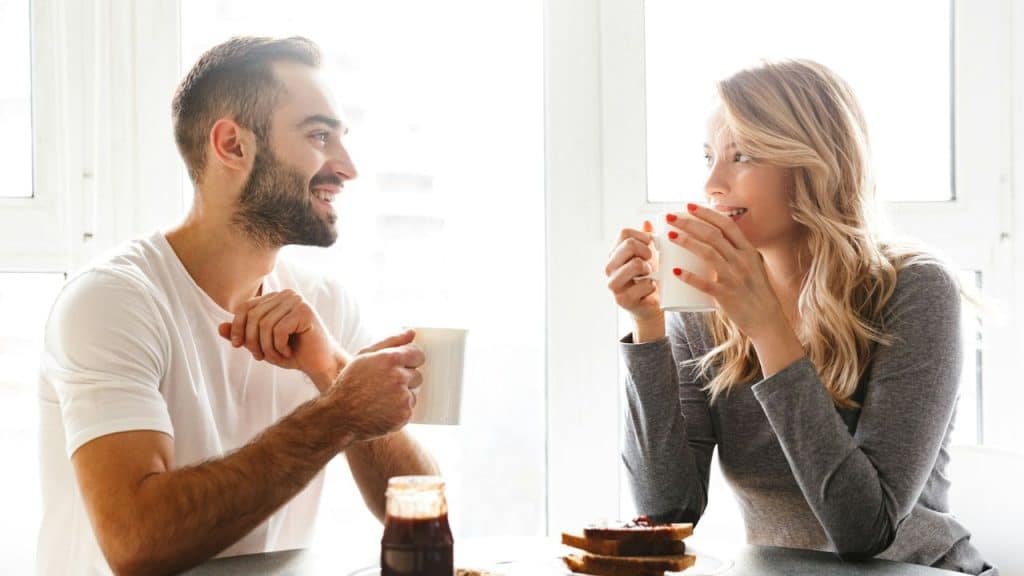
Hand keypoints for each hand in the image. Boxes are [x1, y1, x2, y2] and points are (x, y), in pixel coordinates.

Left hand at [218, 289, 343, 387]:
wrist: (319, 364)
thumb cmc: (292, 353)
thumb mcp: (261, 344)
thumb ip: (242, 335)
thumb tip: (220, 328)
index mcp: (275, 298)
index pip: (245, 307)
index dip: (237, 327)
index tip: (239, 346)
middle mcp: (286, 295)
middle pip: (253, 316)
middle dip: (252, 341)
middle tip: (260, 356)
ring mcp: (297, 301)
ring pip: (265, 324)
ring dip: (267, 347)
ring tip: (276, 357)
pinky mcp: (305, 311)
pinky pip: (279, 330)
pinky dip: (279, 347)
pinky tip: (288, 353)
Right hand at [327, 330, 424, 440]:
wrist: (339, 414)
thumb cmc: (350, 383)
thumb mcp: (364, 356)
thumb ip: (391, 341)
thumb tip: (411, 332)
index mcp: (390, 359)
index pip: (418, 354)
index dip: (409, 361)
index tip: (400, 367)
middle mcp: (399, 377)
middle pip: (418, 376)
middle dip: (405, 380)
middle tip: (385, 386)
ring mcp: (402, 397)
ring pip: (413, 393)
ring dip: (402, 396)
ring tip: (382, 399)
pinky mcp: (404, 414)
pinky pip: (409, 409)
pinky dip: (399, 411)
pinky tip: (383, 410)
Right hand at [605, 220, 662, 322]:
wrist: (649, 306)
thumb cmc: (648, 278)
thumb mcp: (648, 256)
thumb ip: (646, 239)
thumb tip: (647, 221)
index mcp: (613, 254)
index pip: (624, 233)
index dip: (643, 236)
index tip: (650, 246)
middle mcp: (609, 267)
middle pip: (629, 245)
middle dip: (647, 251)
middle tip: (650, 261)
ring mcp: (613, 284)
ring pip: (636, 264)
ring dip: (649, 269)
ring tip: (649, 275)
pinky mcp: (622, 300)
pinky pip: (646, 284)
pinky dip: (654, 286)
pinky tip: (650, 290)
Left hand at [665, 204, 785, 338]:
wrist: (767, 320)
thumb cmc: (755, 292)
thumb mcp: (750, 266)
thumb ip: (735, 253)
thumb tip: (712, 240)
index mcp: (747, 251)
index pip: (727, 225)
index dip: (707, 213)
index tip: (689, 206)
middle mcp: (742, 261)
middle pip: (713, 235)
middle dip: (690, 223)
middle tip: (670, 217)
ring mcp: (734, 278)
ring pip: (708, 254)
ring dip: (687, 242)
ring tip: (670, 236)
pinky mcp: (726, 296)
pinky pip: (705, 284)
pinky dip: (690, 276)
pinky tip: (675, 270)